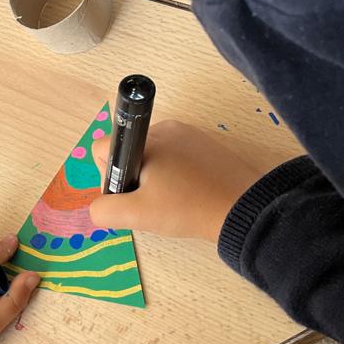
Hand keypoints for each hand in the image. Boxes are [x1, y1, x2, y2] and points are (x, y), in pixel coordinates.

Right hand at [88, 120, 264, 241]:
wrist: (246, 210)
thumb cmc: (189, 208)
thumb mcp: (138, 215)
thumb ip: (104, 210)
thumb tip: (96, 207)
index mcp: (145, 139)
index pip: (103, 148)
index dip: (110, 175)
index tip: (131, 192)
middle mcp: (164, 128)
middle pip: (128, 151)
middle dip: (132, 177)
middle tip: (153, 201)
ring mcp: (189, 134)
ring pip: (152, 154)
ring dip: (153, 176)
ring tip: (173, 200)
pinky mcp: (207, 144)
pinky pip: (175, 155)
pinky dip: (174, 174)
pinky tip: (189, 193)